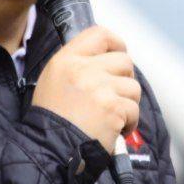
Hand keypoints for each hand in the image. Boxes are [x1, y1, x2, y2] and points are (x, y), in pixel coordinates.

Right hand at [32, 26, 139, 152]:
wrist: (49, 149)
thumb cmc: (52, 119)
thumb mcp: (54, 80)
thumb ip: (78, 65)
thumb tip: (107, 59)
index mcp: (67, 60)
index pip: (100, 34)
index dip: (116, 44)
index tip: (118, 54)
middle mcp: (83, 70)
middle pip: (124, 61)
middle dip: (124, 80)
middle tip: (114, 96)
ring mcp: (100, 88)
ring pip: (133, 87)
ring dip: (127, 104)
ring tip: (111, 117)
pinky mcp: (113, 109)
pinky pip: (134, 110)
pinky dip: (128, 123)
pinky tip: (114, 130)